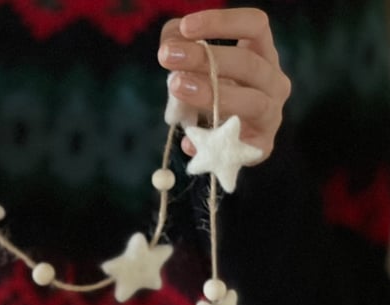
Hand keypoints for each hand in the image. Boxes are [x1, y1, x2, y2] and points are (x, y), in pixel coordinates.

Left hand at [158, 8, 290, 161]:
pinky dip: (210, 141)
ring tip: (177, 86)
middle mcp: (274, 82)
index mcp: (263, 55)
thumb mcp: (195, 68)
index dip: (223, 22)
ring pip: (251, 101)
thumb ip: (182, 48)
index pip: (255, 26)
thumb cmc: (213, 97)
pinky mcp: (262, 146)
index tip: (186, 27)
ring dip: (212, 93)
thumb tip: (171, 44)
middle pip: (248, 63)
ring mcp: (272, 115)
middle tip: (167, 56)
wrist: (227, 144)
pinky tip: (187, 140)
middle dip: (204, 58)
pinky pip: (238, 142)